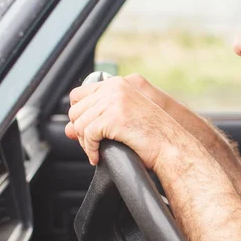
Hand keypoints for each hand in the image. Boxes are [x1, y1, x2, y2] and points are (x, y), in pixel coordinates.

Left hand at [65, 76, 183, 169]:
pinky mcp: (114, 118)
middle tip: (93, 145)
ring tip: (96, 152)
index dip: (80, 115)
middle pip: (76, 110)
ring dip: (85, 143)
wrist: (172, 146)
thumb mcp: (123, 119)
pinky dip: (90, 150)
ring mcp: (114, 101)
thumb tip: (68, 129)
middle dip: (81, 131)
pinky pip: (87, 135)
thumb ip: (97, 118)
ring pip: (79, 124)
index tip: (88, 130)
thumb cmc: (153, 135)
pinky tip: (98, 156)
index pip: (79, 95)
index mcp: (118, 84)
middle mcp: (115, 88)